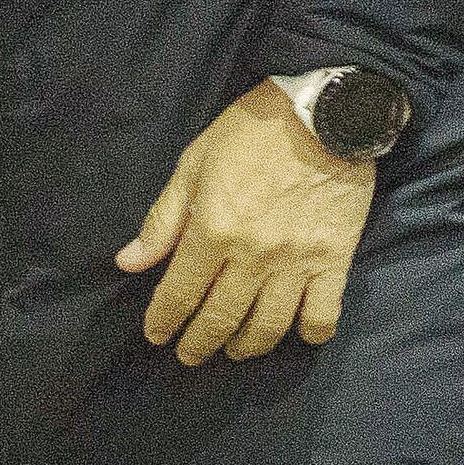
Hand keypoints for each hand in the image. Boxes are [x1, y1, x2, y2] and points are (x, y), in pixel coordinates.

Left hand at [117, 84, 378, 365]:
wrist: (322, 109)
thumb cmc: (251, 131)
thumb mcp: (194, 162)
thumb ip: (163, 218)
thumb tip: (129, 263)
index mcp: (213, 229)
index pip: (179, 293)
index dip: (163, 321)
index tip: (157, 335)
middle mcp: (253, 255)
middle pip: (220, 319)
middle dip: (198, 344)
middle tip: (189, 354)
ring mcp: (296, 262)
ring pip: (268, 327)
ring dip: (246, 347)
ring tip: (235, 349)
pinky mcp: (334, 261)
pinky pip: (322, 316)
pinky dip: (309, 334)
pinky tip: (296, 333)